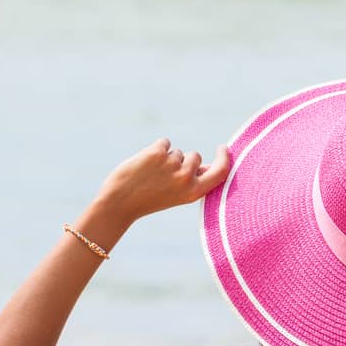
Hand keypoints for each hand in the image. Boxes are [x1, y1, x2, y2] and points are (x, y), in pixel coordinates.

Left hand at [92, 138, 232, 222]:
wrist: (120, 203)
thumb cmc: (150, 199)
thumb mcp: (178, 194)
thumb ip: (194, 180)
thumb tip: (208, 164)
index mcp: (194, 192)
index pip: (220, 172)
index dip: (225, 158)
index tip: (223, 148)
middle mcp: (186, 178)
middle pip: (194, 156)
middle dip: (183, 160)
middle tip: (164, 176)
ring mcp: (172, 164)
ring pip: (176, 151)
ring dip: (166, 157)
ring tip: (151, 174)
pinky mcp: (157, 152)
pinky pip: (164, 143)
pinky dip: (155, 149)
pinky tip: (145, 164)